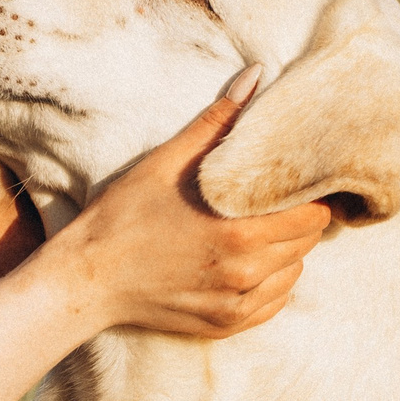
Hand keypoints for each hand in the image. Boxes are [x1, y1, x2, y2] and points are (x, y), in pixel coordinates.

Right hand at [57, 78, 331, 338]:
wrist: (87, 279)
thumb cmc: (122, 215)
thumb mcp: (166, 162)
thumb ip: (217, 122)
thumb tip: (256, 76)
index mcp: (238, 231)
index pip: (312, 213)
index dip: (309, 193)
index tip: (294, 181)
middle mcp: (245, 272)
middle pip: (308, 242)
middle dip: (298, 218)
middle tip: (274, 201)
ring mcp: (236, 304)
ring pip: (294, 271)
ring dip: (286, 249)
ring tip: (256, 229)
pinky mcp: (227, 324)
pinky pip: (274, 302)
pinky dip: (271, 281)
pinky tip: (245, 261)